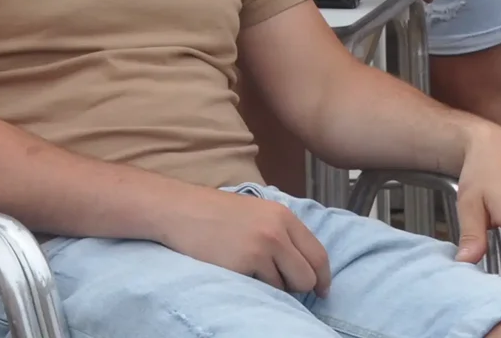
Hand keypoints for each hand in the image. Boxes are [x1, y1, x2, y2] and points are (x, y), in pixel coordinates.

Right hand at [157, 186, 330, 295]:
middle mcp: (277, 230)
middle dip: (297, 286)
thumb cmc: (213, 213)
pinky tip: (236, 269)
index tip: (321, 291)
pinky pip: (263, 290)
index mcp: (282, 215)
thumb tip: (306, 265)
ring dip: (273, 286)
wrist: (178, 210)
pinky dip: (254, 286)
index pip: (319, 254)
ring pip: (287, 287)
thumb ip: (281, 232)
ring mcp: (261, 247)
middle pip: (308, 276)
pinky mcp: (245, 263)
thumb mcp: (256, 212)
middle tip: (277, 281)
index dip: (323, 277)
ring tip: (248, 268)